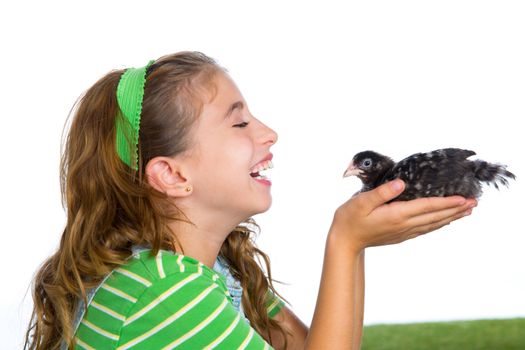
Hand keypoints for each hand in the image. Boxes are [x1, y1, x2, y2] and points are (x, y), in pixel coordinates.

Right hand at [331, 179, 476, 251]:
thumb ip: (382, 192)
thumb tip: (401, 183)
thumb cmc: (350, 218)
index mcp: (396, 215)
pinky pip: (425, 229)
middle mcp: (404, 225)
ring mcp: (404, 232)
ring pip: (433, 224)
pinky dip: (438, 224)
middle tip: (474, 202)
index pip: (427, 207)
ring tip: (466, 211)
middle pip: (435, 216)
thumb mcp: (361, 201)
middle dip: (455, 209)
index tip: (463, 198)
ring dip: (451, 217)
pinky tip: (444, 221)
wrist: (344, 242)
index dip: (446, 202)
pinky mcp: (401, 235)